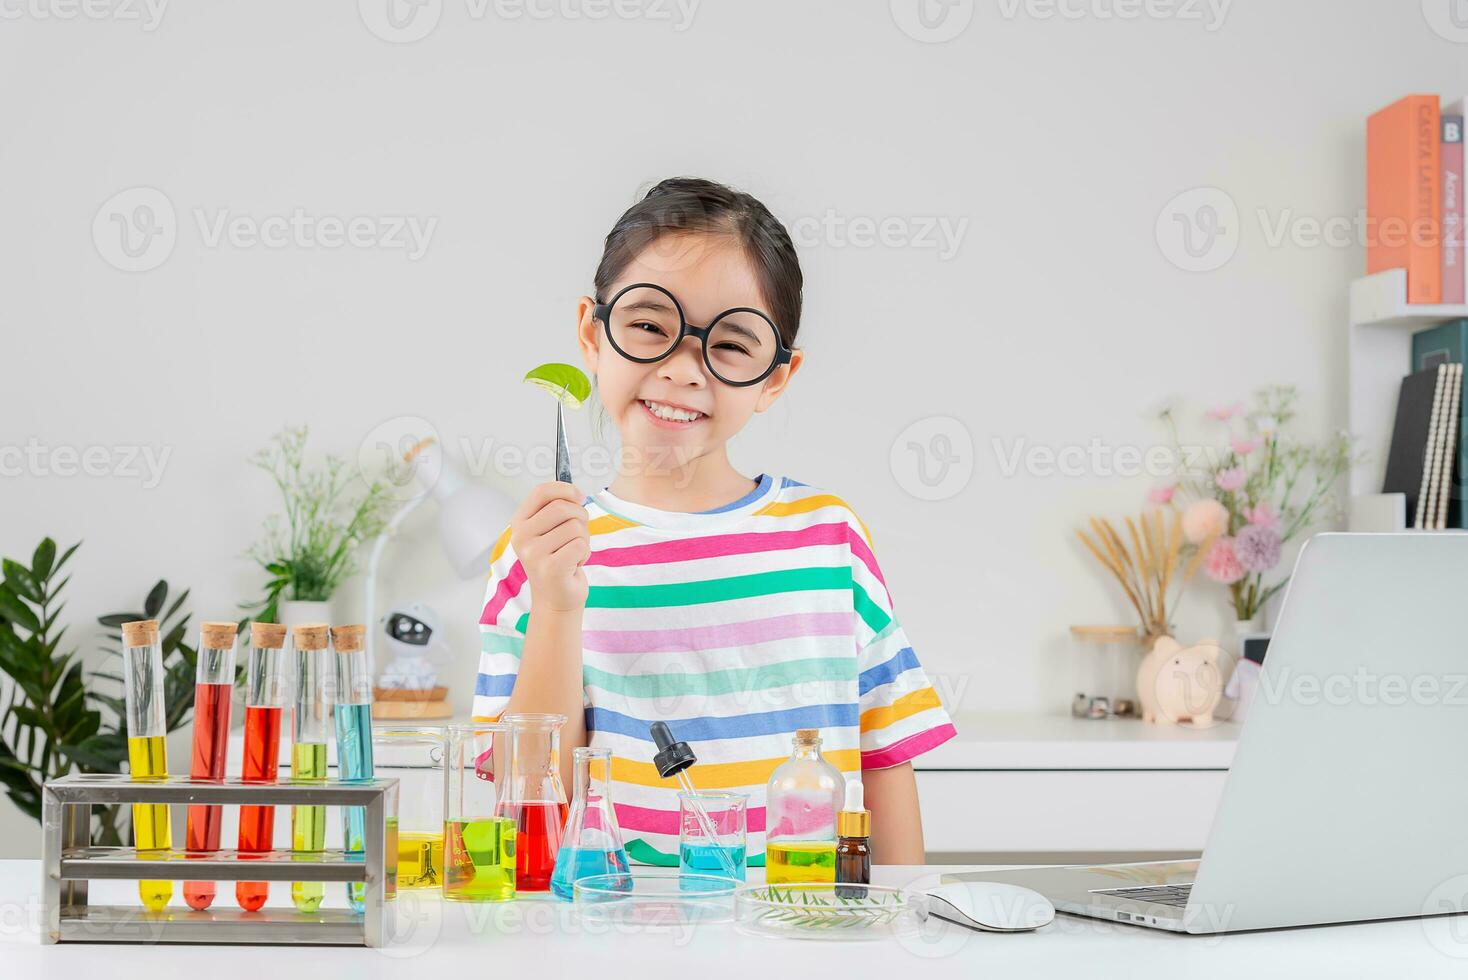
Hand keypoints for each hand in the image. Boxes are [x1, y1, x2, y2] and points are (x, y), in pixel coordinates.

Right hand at [510, 482, 589, 612]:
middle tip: (579, 533)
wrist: (555, 598)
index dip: (566, 489)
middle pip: (562, 507)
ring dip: (583, 539)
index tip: (579, 498)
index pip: (542, 492)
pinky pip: (580, 545)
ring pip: (575, 527)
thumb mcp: (549, 531)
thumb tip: (576, 494)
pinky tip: (574, 564)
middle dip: (580, 517)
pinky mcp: (550, 569)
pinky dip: (585, 554)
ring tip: (572, 553)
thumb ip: (557, 509)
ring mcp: (533, 554)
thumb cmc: (557, 559)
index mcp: (520, 522)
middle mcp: (521, 537)